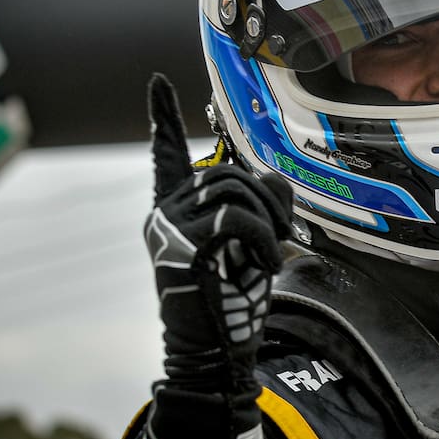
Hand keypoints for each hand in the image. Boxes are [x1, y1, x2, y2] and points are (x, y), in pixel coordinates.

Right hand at [144, 73, 292, 391]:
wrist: (213, 356)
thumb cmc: (230, 303)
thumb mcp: (244, 245)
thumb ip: (252, 206)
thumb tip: (270, 180)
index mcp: (174, 211)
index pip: (166, 155)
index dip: (162, 117)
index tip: (158, 82)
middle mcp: (164, 214)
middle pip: (226, 172)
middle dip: (267, 199)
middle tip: (279, 236)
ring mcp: (169, 229)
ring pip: (233, 189)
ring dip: (267, 220)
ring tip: (269, 254)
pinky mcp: (183, 247)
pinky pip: (236, 217)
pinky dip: (263, 238)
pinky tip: (266, 264)